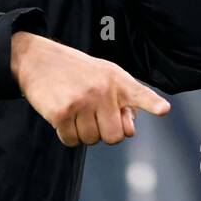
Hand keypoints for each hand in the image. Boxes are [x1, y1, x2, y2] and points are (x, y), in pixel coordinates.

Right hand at [10, 31, 170, 146]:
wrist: (37, 60)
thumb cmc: (75, 72)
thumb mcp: (104, 77)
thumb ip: (122, 101)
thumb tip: (129, 130)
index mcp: (116, 79)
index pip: (139, 94)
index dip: (152, 103)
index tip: (163, 109)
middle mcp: (101, 89)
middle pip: (114, 137)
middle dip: (103, 133)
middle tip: (91, 116)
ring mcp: (81, 101)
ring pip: (91, 140)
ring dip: (82, 133)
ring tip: (74, 111)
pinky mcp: (61, 112)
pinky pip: (71, 141)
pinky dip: (66, 135)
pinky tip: (62, 116)